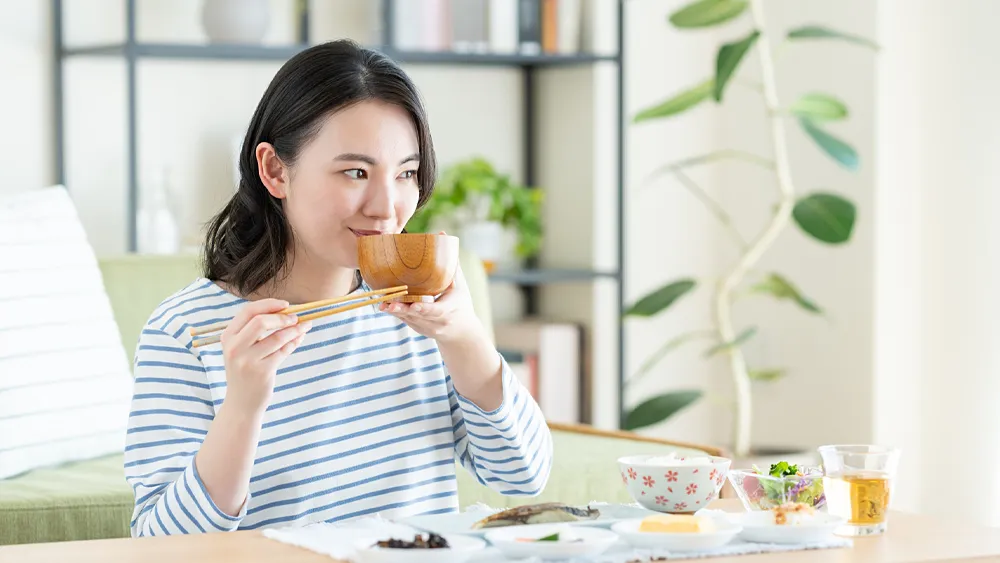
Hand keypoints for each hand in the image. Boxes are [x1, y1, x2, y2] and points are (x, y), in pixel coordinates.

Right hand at [219, 298, 311, 414]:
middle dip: (282, 317)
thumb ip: (256, 331)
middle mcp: (234, 348)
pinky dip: (294, 342)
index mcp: (228, 337)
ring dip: (294, 330)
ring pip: (277, 337)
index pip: (248, 311)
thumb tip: (287, 312)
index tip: (286, 304)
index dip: (269, 304)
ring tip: (304, 327)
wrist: (241, 403)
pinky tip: (299, 338)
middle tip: (297, 318)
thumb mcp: (242, 349)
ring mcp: (247, 361)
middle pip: (261, 321)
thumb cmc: (245, 371)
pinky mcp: (262, 372)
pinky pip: (283, 351)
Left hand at [379, 261, 485, 344]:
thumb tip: (443, 236)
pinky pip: (404, 319)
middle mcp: (435, 322)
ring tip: (382, 303)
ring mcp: (425, 327)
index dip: (424, 308)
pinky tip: (385, 305)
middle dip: (402, 310)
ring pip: (407, 319)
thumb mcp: (460, 286)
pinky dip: (396, 312)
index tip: (414, 305)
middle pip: (416, 316)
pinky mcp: (417, 328)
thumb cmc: (462, 304)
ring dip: (395, 311)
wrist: (461, 333)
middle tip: (389, 304)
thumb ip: (451, 264)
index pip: (435, 311)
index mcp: (447, 311)